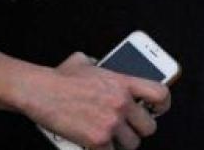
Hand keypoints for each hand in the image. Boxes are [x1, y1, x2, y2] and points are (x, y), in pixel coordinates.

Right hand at [20, 53, 169, 149]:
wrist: (40, 92)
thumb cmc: (60, 78)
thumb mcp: (87, 62)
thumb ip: (103, 68)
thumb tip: (106, 71)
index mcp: (123, 82)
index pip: (160, 95)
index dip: (163, 105)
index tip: (157, 110)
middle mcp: (121, 103)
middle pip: (149, 127)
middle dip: (138, 130)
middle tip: (127, 127)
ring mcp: (110, 123)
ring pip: (132, 144)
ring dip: (121, 143)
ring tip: (109, 136)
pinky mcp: (97, 141)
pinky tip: (95, 143)